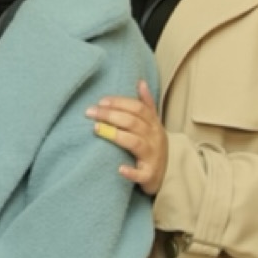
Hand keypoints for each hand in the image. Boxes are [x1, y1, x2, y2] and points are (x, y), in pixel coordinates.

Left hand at [88, 79, 168, 193]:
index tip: (101, 101)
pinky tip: (119, 169)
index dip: (120, 103)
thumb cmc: (153, 146)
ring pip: (135, 143)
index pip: (138, 108)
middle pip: (133, 122)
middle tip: (90, 112)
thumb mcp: (153, 124)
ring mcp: (152, 156)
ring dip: (116, 135)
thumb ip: (146, 104)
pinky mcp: (150, 175)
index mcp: (154, 124)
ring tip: (97, 129)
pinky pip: (141, 174)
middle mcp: (154, 138)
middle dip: (111, 115)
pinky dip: (131, 172)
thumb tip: (141, 82)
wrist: (167, 175)